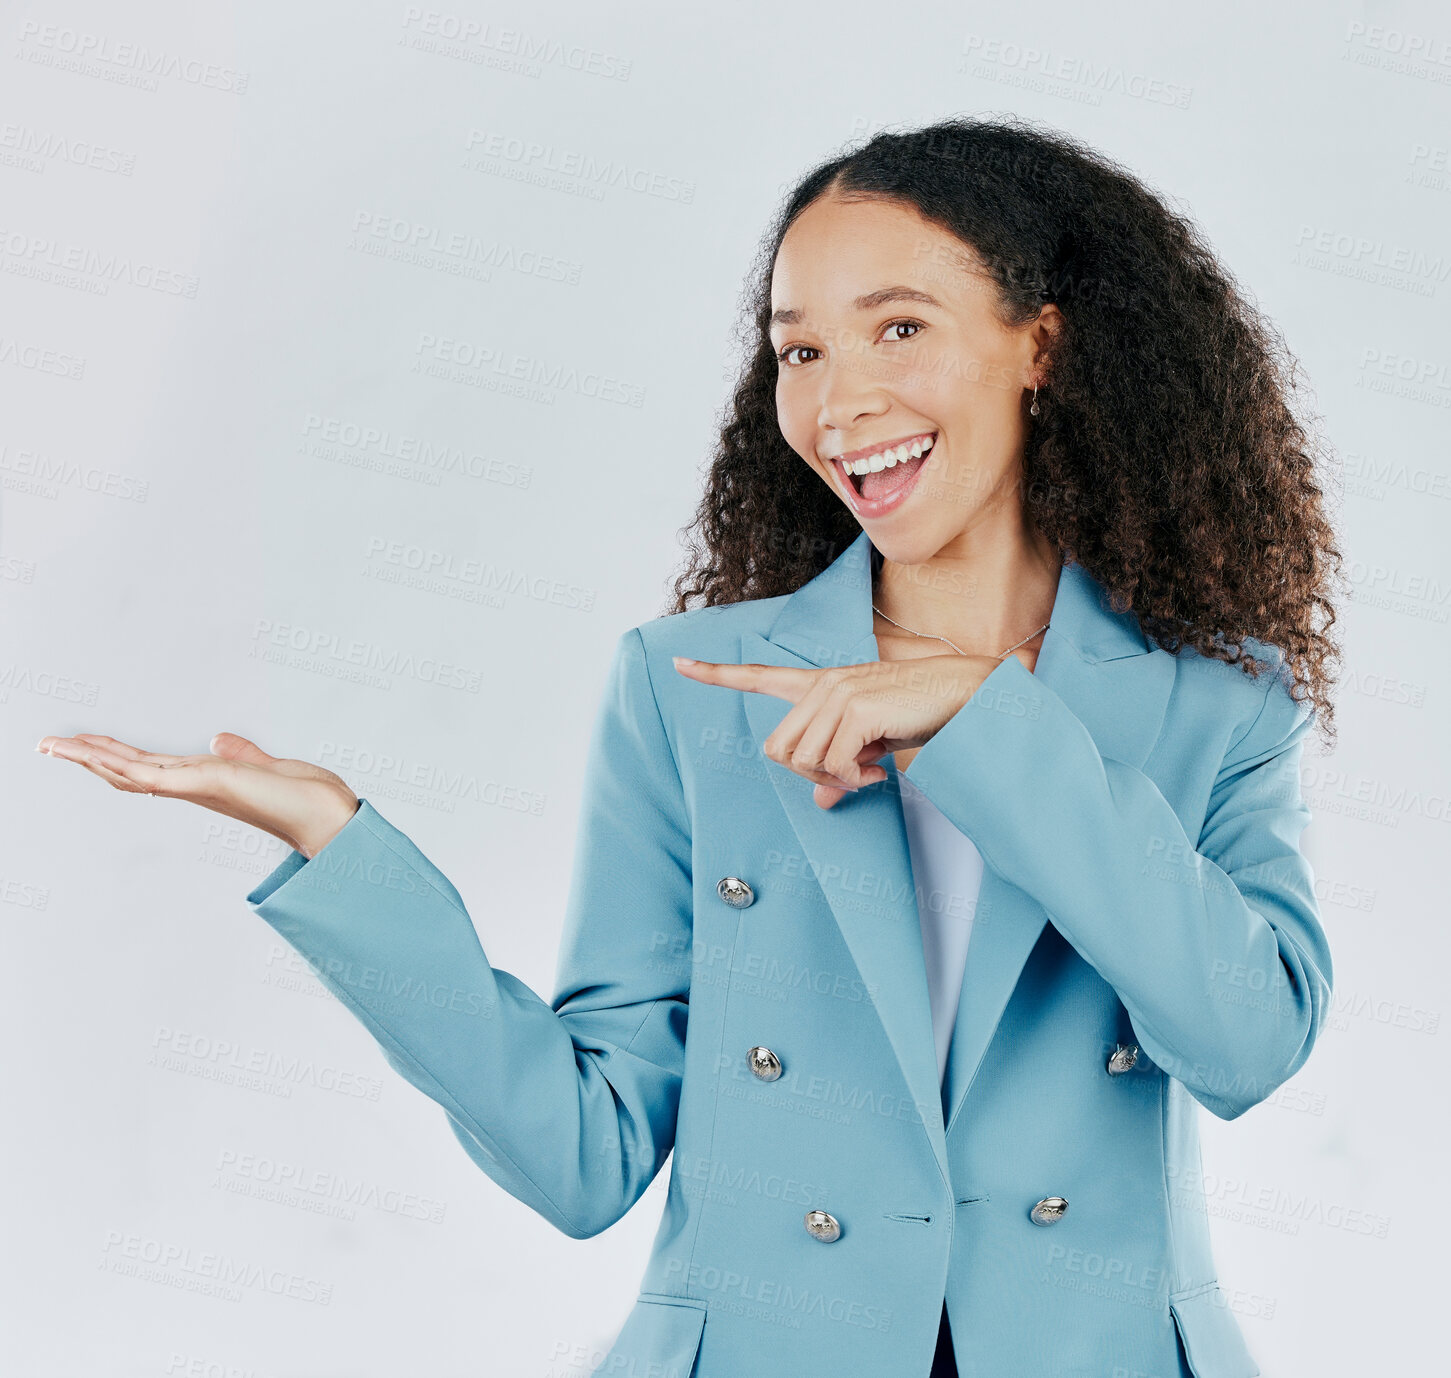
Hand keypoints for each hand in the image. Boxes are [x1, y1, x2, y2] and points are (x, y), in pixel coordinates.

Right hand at [35, 731, 360, 858]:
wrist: (330, 818)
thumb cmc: (306, 798)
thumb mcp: (265, 766)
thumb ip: (240, 754)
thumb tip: (219, 740)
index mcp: (205, 781)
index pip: (150, 767)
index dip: (115, 756)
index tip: (86, 744)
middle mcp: (195, 787)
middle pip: (129, 771)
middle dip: (88, 757)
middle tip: (48, 744)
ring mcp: (197, 787)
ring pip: (131, 773)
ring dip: (90, 758)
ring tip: (52, 745)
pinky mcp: (206, 785)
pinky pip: (152, 776)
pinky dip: (121, 765)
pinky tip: (93, 755)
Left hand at [673, 653, 1000, 808]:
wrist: (964, 695)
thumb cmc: (919, 716)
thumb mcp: (872, 748)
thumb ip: (839, 769)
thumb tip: (820, 801)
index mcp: (820, 686)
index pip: (759, 676)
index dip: (715, 674)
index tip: (678, 664)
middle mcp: (821, 685)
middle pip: (777, 749)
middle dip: (808, 775)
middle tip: (851, 777)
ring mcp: (836, 694)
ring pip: (800, 760)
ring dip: (835, 779)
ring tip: (870, 771)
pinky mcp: (854, 709)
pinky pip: (831, 765)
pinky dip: (852, 780)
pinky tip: (878, 770)